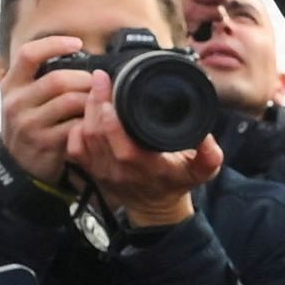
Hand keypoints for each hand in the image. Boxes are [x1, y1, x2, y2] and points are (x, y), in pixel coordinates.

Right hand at [0, 35, 97, 187]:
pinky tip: (95, 118)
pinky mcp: (46, 143)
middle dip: (83, 78)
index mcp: (11, 85)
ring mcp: (30, 124)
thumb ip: (4, 76)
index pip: (29, 54)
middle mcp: (16, 102)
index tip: (77, 43)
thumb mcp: (9, 100)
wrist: (17, 166)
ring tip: (100, 98)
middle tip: (97, 81)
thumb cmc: (22, 126)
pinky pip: (75, 126)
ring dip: (90, 99)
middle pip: (57, 80)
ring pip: (69, 102)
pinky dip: (89, 120)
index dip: (54, 44)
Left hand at [66, 70, 222, 227]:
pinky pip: (74, 147)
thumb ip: (209, 156)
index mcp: (147, 168)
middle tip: (100, 78)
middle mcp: (121, 172)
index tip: (111, 89)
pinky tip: (86, 111)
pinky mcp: (91, 169)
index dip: (112, 121)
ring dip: (86, 110)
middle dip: (96, 102)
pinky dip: (76, 127)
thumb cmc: (176, 182)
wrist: (156, 206)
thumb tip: (207, 138)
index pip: (124, 147)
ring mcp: (103, 171)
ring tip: (95, 88)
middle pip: (97, 135)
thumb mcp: (200, 171)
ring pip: (84, 137)